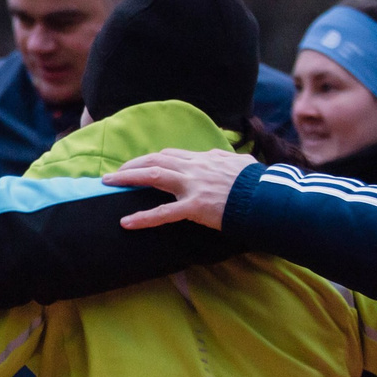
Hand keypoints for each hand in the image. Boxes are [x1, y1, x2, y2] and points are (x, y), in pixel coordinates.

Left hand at [102, 148, 255, 229]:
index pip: (171, 154)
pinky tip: (126, 222)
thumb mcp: (242, 164)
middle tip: (114, 174)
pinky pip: (164, 213)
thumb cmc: (258, 183)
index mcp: (205, 158)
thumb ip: (228, 159)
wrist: (267, 197)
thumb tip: (225, 155)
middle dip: (132, 165)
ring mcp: (193, 186)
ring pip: (154, 175)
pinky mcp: (195, 207)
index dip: (151, 159)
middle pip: (156, 160)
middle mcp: (195, 167)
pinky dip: (143, 218)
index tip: (139, 164)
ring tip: (109, 183)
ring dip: (128, 178)